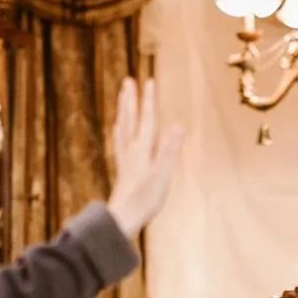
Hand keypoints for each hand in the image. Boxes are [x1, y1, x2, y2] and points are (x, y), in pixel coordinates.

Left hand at [105, 79, 185, 239]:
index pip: (147, 119)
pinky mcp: (123, 167)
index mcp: (143, 149)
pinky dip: (120, 129)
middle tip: (128, 80)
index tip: (149, 80)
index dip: (149, 100)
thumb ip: (169, 150)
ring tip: (122, 96)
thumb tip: (178, 125)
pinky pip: (120, 141)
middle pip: (130, 118)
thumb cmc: (144, 199)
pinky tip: (119, 127)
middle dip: (131, 98)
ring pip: (123, 127)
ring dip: (123, 110)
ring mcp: (125, 158)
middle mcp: (131, 150)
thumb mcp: (162, 175)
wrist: (123, 217)